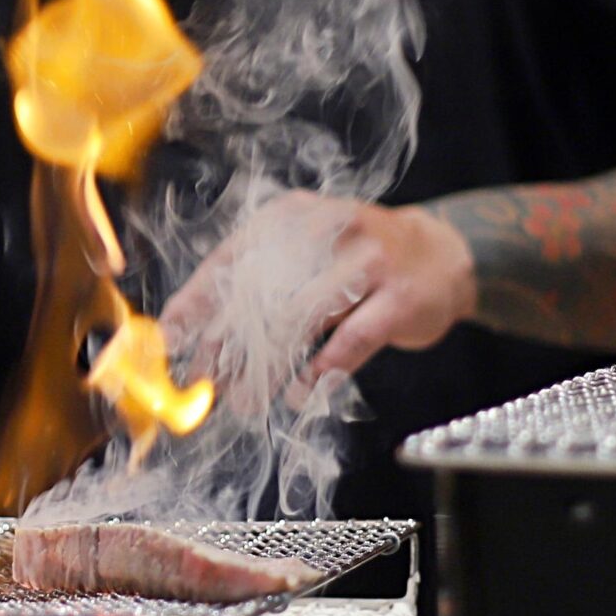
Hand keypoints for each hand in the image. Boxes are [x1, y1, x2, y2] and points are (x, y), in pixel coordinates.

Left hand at [159, 191, 476, 386]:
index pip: (231, 258)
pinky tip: (300, 391)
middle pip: (261, 294)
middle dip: (228, 344)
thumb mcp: (306, 255)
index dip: (196, 302)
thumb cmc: (359, 260)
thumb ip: (255, 284)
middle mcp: (329, 229)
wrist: (445, 255)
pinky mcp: (399, 298)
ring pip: (301, 320)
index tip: (170, 339)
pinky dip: (319, 372)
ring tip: (247, 399)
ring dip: (268, 367)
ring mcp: (369, 262)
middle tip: (208, 382)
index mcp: (293, 216)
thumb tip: (187, 329)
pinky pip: (348, 342)